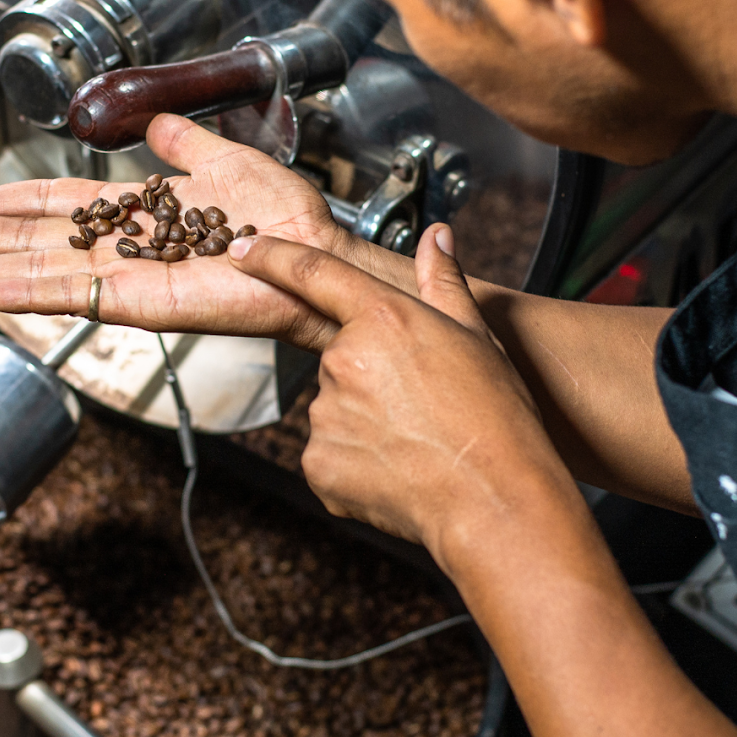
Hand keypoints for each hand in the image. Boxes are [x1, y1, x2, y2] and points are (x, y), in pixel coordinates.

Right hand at [0, 115, 369, 346]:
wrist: (314, 247)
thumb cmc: (284, 214)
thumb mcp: (223, 159)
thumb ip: (183, 144)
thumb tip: (158, 123)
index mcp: (138, 213)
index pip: (56, 208)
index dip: (7, 205)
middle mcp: (124, 248)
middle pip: (34, 242)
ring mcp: (128, 278)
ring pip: (42, 272)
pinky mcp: (142, 301)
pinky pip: (77, 296)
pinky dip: (29, 292)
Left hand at [225, 223, 568, 557]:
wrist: (494, 499)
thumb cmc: (494, 418)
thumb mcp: (477, 337)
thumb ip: (444, 282)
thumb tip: (437, 237)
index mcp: (382, 319)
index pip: (312, 273)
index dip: (271, 256)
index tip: (242, 247)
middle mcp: (344, 360)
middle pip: (341, 358)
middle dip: (371, 375)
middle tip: (421, 402)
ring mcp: (325, 415)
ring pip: (336, 408)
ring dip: (365, 420)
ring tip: (416, 439)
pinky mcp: (317, 463)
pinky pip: (329, 452)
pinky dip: (356, 460)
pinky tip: (397, 468)